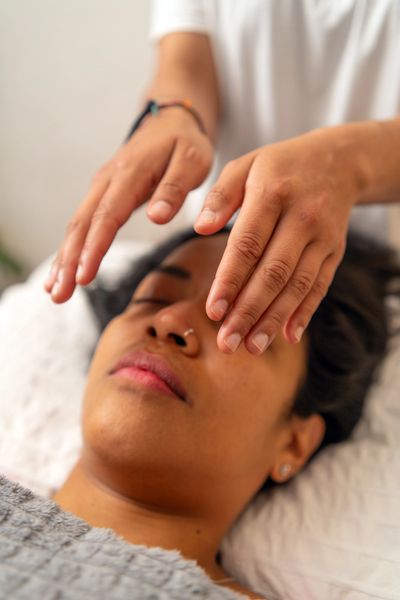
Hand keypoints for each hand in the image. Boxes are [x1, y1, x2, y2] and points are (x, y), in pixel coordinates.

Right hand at [44, 108, 212, 301]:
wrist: (171, 121)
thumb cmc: (185, 145)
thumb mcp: (192, 162)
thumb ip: (174, 190)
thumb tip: (157, 218)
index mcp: (130, 173)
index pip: (107, 215)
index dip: (94, 248)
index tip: (83, 277)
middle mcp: (108, 180)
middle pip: (82, 223)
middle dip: (69, 261)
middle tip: (60, 295)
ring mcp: (101, 186)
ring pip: (77, 224)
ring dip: (64, 258)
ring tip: (55, 291)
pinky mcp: (102, 193)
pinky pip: (82, 222)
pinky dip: (71, 248)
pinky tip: (63, 271)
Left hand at [194, 127, 359, 353]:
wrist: (338, 160)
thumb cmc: (279, 166)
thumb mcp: (245, 165)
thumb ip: (221, 196)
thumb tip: (200, 228)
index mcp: (272, 193)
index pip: (247, 245)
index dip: (230, 281)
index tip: (213, 312)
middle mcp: (302, 217)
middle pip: (273, 273)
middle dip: (249, 312)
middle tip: (228, 343)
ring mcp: (322, 237)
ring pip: (298, 285)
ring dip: (274, 319)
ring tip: (252, 347)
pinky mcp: (335, 251)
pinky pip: (320, 286)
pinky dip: (305, 313)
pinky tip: (288, 336)